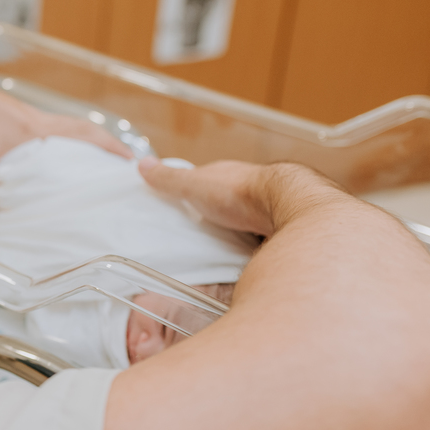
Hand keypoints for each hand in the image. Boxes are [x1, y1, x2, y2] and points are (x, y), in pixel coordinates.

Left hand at [0, 49, 131, 232]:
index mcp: (40, 127)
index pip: (87, 133)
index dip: (111, 147)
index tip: (132, 161)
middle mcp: (36, 120)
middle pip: (79, 133)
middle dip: (99, 150)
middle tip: (113, 170)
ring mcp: (21, 119)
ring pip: (58, 134)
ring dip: (73, 149)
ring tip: (81, 172)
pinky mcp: (5, 120)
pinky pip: (37, 136)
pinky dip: (46, 150)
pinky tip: (36, 167)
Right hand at [137, 158, 346, 237]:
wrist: (285, 205)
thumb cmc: (239, 191)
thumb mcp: (195, 183)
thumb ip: (170, 178)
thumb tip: (143, 165)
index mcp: (228, 178)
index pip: (207, 184)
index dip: (195, 195)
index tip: (182, 211)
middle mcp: (250, 192)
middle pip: (228, 206)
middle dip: (216, 220)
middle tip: (198, 239)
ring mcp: (267, 212)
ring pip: (246, 225)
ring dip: (235, 236)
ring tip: (217, 256)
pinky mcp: (278, 234)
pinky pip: (261, 243)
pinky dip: (251, 250)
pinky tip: (241, 263)